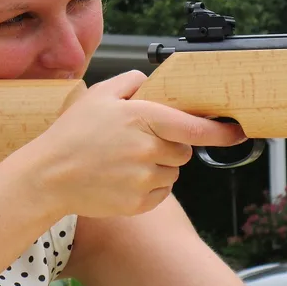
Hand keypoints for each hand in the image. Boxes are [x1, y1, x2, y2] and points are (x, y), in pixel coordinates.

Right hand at [23, 70, 246, 217]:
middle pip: (183, 150)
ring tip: (125, 161)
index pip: (194, 127)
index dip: (220, 131)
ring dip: (158, 166)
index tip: (238, 132)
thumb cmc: (72, 134)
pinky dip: (149, 187)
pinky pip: (161, 192)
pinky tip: (122, 178)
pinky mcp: (138, 203)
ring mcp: (143, 179)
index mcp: (142, 119)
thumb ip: (131, 82)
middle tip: (138, 142)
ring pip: (172, 172)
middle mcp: (147, 149)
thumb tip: (153, 82)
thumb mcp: (98, 95)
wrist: (48, 176)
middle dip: (170, 145)